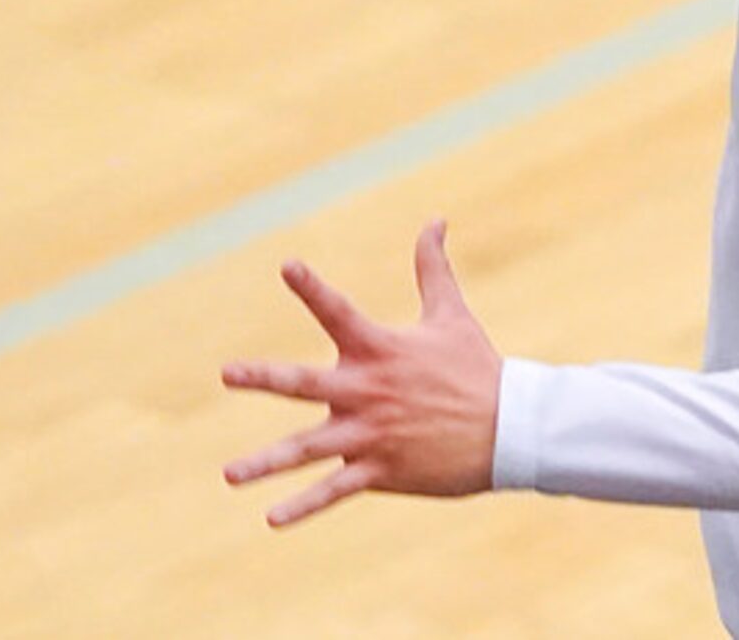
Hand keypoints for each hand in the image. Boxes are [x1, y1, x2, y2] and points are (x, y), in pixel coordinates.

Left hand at [221, 221, 502, 527]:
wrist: (510, 428)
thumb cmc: (475, 367)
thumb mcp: (451, 314)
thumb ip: (432, 268)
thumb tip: (435, 219)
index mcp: (380, 350)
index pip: (339, 312)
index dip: (312, 287)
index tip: (287, 266)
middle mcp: (368, 390)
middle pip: (306, 383)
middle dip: (264, 377)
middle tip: (228, 373)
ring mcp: (372, 434)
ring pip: (309, 449)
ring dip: (268, 462)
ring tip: (230, 475)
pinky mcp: (381, 469)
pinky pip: (334, 490)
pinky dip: (304, 505)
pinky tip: (272, 518)